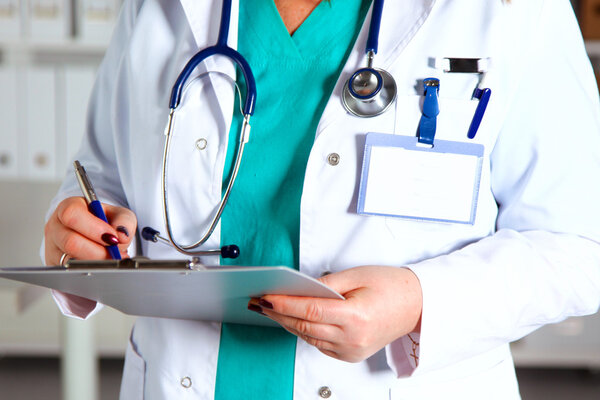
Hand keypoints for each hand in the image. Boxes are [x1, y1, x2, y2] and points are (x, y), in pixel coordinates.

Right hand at [44, 196, 136, 264]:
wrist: (94, 233)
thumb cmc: (103, 221)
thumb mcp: (118, 214)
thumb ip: (124, 221)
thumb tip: (122, 236)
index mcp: (68, 207)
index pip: (72, 215)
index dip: (94, 228)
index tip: (113, 238)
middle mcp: (55, 227)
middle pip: (71, 242)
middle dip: (99, 252)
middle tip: (117, 255)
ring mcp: (52, 248)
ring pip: (70, 261)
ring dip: (96, 263)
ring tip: (114, 261)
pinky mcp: (55, 265)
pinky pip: (71, 272)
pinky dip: (91, 271)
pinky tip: (104, 267)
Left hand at [248, 266, 421, 362]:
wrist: (417, 306)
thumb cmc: (392, 287)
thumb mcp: (357, 275)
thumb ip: (326, 283)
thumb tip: (300, 288)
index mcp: (355, 317)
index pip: (309, 311)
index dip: (283, 304)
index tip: (265, 296)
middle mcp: (352, 339)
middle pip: (304, 326)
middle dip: (278, 314)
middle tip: (258, 302)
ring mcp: (351, 351)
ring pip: (308, 337)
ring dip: (287, 323)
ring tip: (270, 309)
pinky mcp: (350, 355)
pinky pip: (319, 343)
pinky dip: (304, 330)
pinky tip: (293, 319)